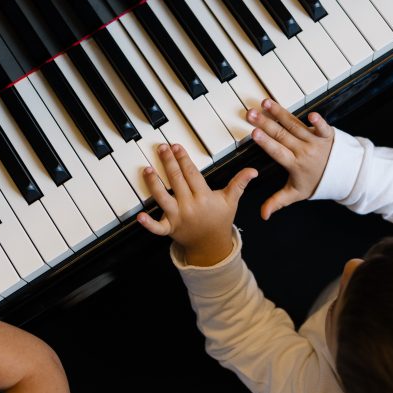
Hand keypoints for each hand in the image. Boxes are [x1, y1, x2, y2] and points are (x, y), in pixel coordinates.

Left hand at [137, 143, 256, 266]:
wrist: (211, 245)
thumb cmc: (219, 220)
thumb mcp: (231, 201)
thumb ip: (239, 183)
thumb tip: (252, 171)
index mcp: (204, 198)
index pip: (191, 174)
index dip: (183, 159)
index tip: (177, 147)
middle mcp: (190, 206)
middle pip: (176, 180)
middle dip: (168, 162)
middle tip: (162, 148)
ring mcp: (178, 218)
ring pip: (162, 198)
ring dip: (154, 183)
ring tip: (148, 169)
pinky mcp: (169, 228)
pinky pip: (157, 227)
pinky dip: (148, 223)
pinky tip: (139, 216)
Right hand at [247, 98, 333, 219]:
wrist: (343, 176)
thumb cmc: (316, 183)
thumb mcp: (295, 194)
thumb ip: (277, 202)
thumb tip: (263, 215)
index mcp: (294, 164)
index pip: (278, 152)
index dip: (266, 142)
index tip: (254, 133)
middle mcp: (304, 151)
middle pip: (282, 135)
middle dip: (265, 123)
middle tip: (251, 114)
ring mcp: (315, 142)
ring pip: (295, 126)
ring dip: (280, 113)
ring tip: (266, 104)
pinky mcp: (327, 134)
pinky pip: (322, 127)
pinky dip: (318, 121)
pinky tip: (310, 113)